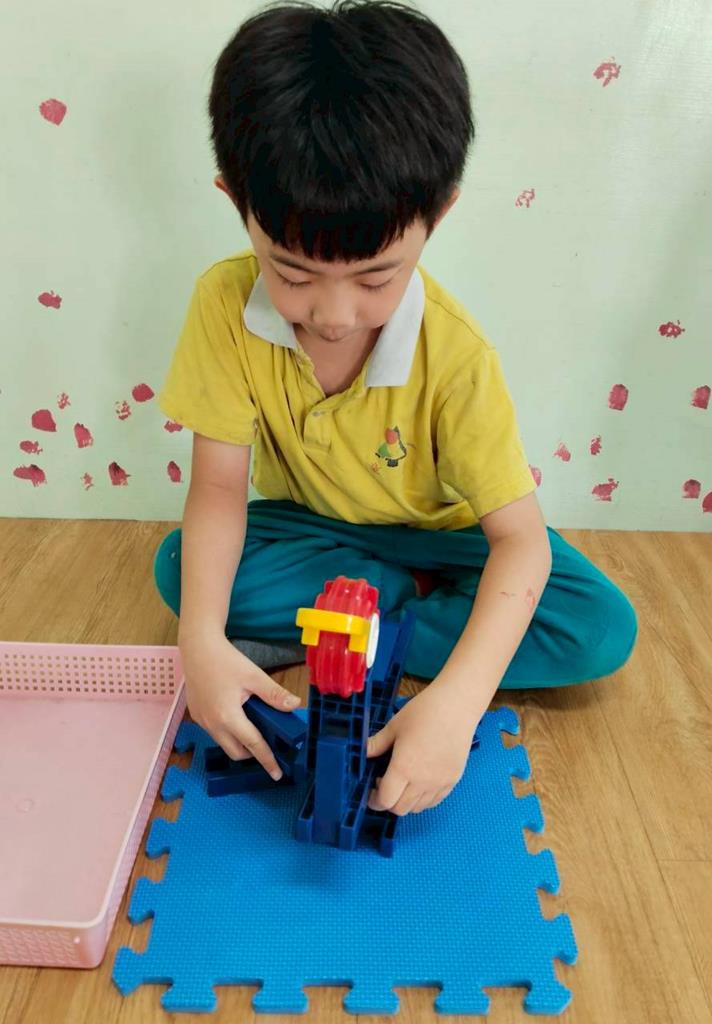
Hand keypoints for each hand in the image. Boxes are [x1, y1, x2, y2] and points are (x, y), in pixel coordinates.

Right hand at [180, 632, 299, 780]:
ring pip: (223, 743)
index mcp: (228, 716)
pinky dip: (227, 730)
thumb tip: (294, 705)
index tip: (276, 773)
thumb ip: (274, 694)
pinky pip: (214, 732)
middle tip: (267, 742)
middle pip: (236, 752)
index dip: (267, 760)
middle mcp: (212, 723)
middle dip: (252, 752)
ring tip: (252, 725)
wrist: (197, 647)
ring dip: (238, 741)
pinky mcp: (196, 715)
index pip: (253, 745)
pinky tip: (235, 714)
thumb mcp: (254, 676)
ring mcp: (202, 721)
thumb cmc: (225, 660)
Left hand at [366, 684, 476, 814]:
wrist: (457, 706)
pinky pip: (434, 801)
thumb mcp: (394, 726)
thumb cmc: (424, 712)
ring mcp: (440, 783)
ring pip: (418, 808)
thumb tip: (361, 753)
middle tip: (385, 784)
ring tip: (403, 781)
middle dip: (388, 801)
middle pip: (400, 809)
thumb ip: (375, 744)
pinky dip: (423, 799)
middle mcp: (422, 781)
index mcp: (404, 767)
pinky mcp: (453, 780)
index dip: (374, 799)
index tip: (371, 789)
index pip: (386, 800)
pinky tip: (419, 781)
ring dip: (406, 801)